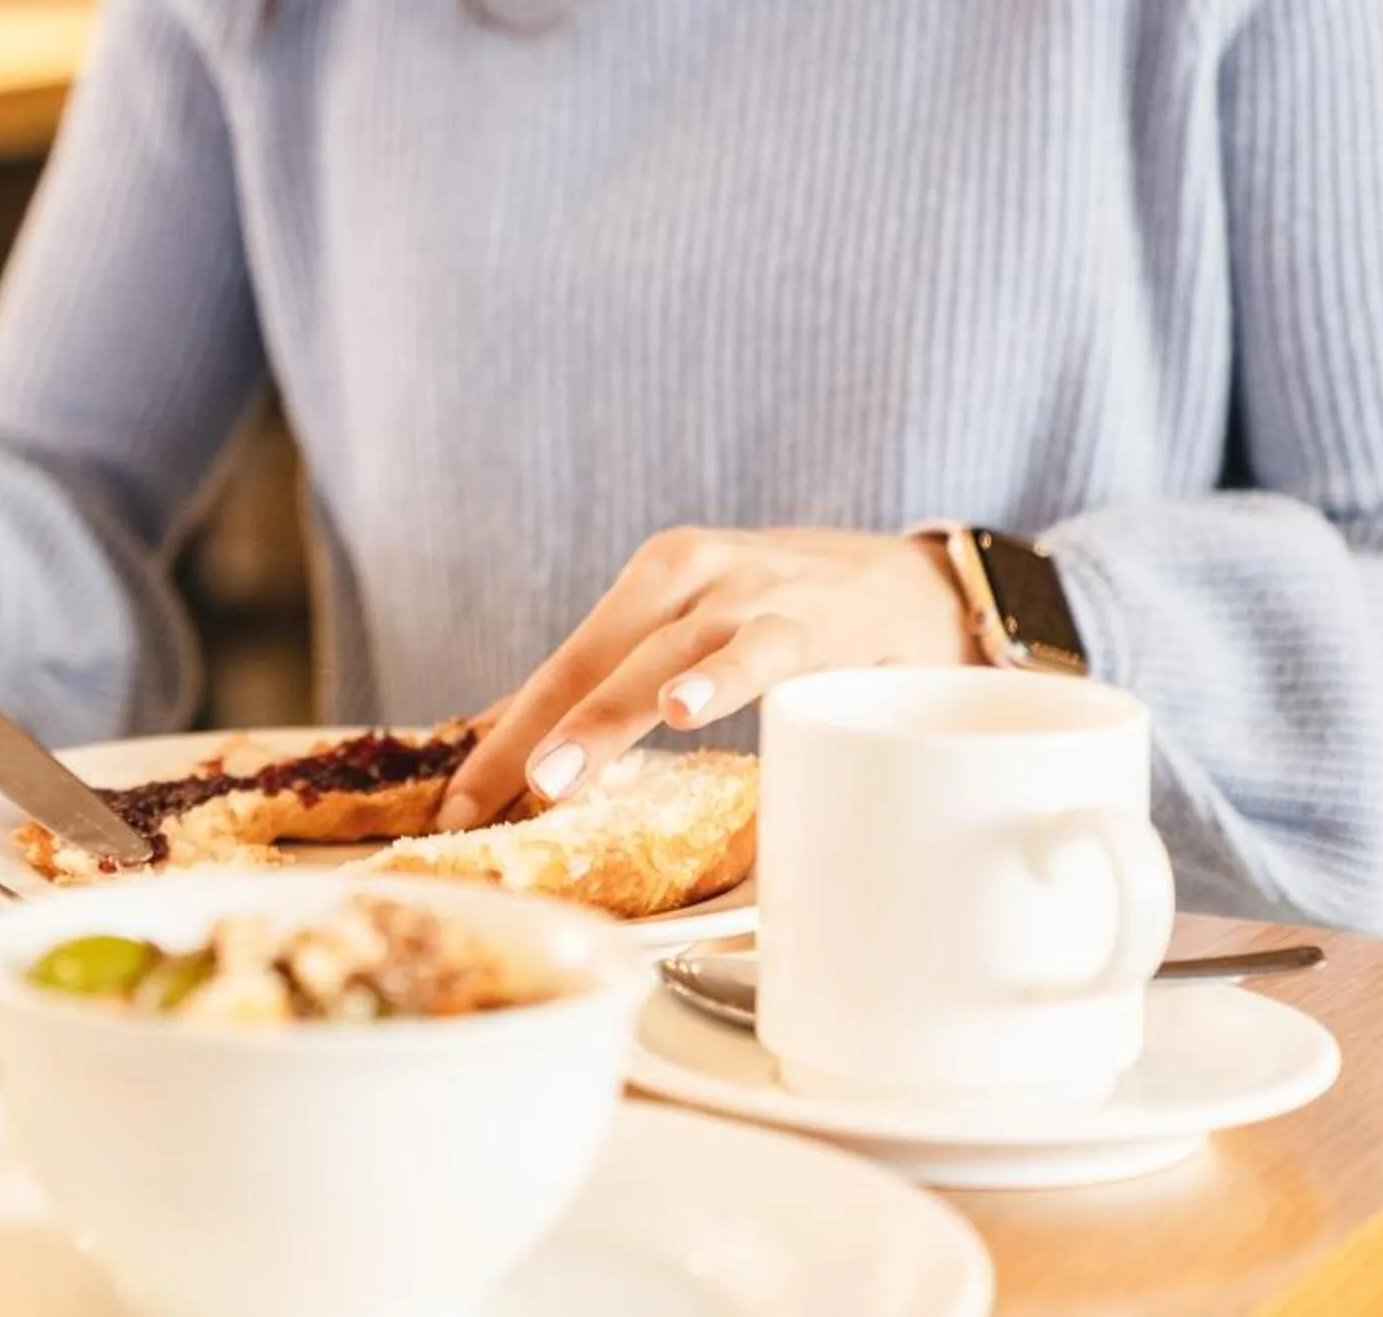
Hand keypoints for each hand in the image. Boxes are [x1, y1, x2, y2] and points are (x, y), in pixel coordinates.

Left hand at [437, 526, 977, 830]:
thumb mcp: (704, 641)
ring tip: (552, 776)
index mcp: (649, 586)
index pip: (559, 669)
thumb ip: (633, 689)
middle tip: (473, 806)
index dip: (501, 737)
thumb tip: (532, 764)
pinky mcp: (813, 616)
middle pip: (586, 666)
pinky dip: (719, 679)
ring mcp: (745, 592)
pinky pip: (759, 650)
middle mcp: (683, 576)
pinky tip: (684, 709)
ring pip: (655, 660)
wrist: (931, 586)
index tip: (451, 806)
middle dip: (525, 741)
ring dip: (602, 722)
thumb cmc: (802, 625)